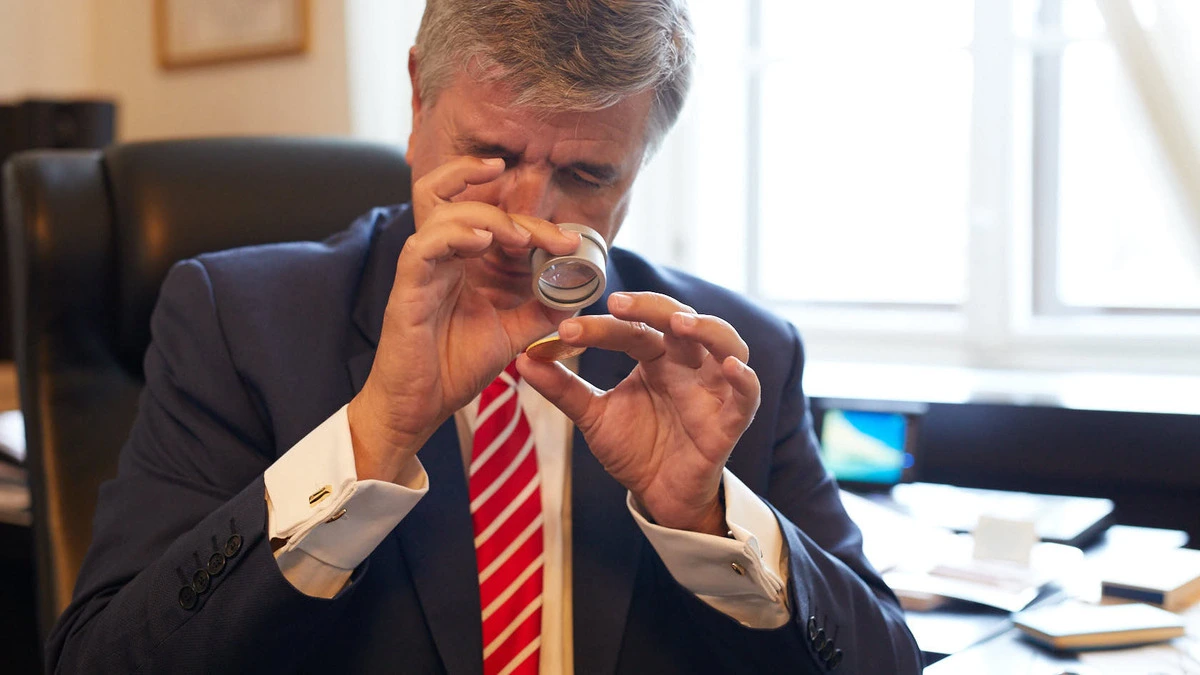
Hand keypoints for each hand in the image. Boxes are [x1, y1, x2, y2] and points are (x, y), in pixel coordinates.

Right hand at [347, 156, 579, 481]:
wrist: (419, 407)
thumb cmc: (452, 367)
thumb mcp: (511, 334)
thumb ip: (540, 310)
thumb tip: (577, 295)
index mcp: (459, 259)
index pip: (487, 215)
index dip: (530, 219)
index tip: (569, 238)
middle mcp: (438, 255)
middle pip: (457, 196)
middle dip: (505, 201)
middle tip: (550, 230)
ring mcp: (420, 267)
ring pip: (441, 210)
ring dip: (486, 216)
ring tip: (520, 237)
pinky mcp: (407, 287)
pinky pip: (424, 245)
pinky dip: (454, 235)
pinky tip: (482, 242)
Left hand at [518, 292, 760, 534]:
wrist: (658, 494)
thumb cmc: (634, 447)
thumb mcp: (593, 416)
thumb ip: (563, 388)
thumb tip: (521, 359)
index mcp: (655, 356)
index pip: (632, 329)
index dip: (602, 326)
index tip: (565, 331)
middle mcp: (687, 363)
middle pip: (680, 320)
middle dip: (654, 307)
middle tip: (620, 303)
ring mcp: (712, 388)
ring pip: (724, 343)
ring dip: (706, 329)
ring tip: (680, 324)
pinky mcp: (730, 420)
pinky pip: (747, 394)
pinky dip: (744, 379)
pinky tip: (731, 368)